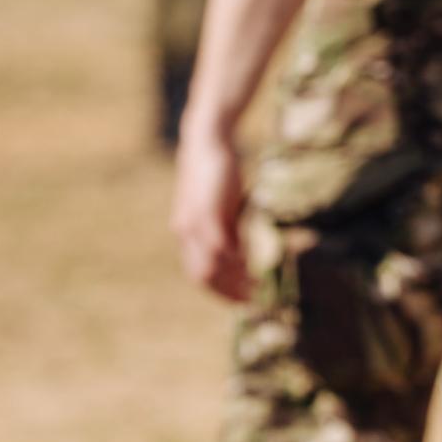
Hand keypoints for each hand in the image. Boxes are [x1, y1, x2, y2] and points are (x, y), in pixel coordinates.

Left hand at [171, 128, 252, 301]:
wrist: (207, 142)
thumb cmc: (217, 173)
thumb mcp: (222, 207)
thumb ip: (226, 231)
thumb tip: (238, 255)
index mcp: (187, 235)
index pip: (200, 275)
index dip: (221, 291)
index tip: (242, 299)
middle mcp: (186, 234)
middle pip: (203, 277)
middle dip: (228, 292)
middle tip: (252, 299)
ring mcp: (194, 224)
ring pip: (210, 266)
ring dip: (234, 281)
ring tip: (255, 286)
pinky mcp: (206, 213)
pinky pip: (218, 247)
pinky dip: (234, 260)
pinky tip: (249, 263)